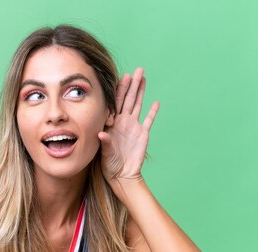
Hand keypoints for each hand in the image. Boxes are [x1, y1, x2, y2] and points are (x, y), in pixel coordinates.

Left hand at [98, 67, 159, 187]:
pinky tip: (156, 102)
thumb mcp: (105, 153)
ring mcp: (133, 127)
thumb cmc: (109, 164)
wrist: (122, 175)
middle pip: (128, 99)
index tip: (121, 77)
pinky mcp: (143, 134)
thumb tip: (101, 135)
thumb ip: (105, 143)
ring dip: (141, 92)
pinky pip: (149, 120)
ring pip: (138, 105)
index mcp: (112, 123)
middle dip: (132, 85)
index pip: (115, 103)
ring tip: (143, 78)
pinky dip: (153, 111)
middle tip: (136, 70)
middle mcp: (122, 122)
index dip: (119, 90)